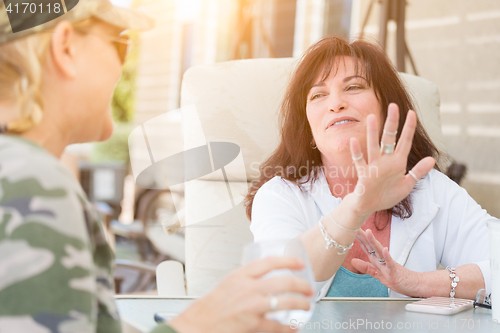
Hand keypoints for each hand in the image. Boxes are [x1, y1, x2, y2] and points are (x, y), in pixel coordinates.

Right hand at [169, 256, 313, 332]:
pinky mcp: (253, 324)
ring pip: (285, 302)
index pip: (269, 262)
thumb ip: (246, 280)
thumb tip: (265, 280)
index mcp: (240, 275)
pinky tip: (294, 327)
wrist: (197, 325)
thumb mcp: (228, 284)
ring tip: (306, 305)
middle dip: (301, 285)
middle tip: (308, 289)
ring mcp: (251, 306)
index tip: (300, 263)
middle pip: (283, 281)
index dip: (288, 261)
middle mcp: (247, 288)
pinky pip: (278, 326)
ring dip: (300, 304)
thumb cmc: (211, 308)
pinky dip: (289, 327)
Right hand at [347, 103, 434, 216]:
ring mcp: (374, 166)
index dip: (409, 127)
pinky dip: (357, 152)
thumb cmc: (387, 195)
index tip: (412, 112)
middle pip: (389, 138)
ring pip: (373, 146)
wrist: (370, 205)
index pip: (405, 141)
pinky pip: (360, 161)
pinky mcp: (364, 174)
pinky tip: (354, 140)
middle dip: (392, 122)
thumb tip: (431, 159)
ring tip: (371, 117)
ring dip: (372, 132)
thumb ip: (418, 172)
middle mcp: (386, 161)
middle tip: (393, 106)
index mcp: (398, 162)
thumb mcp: (407, 184)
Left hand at [351, 229, 420, 296]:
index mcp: (376, 259)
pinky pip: (390, 263)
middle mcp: (381, 259)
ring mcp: (388, 264)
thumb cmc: (396, 278)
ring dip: (373, 241)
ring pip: (379, 251)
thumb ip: (366, 267)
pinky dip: (387, 256)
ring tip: (368, 232)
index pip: (365, 246)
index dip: (357, 238)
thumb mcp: (377, 273)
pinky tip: (385, 249)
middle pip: (370, 245)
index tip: (348, 228)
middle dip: (362, 236)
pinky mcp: (394, 271)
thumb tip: (353, 261)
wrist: (413, 284)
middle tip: (355, 225)